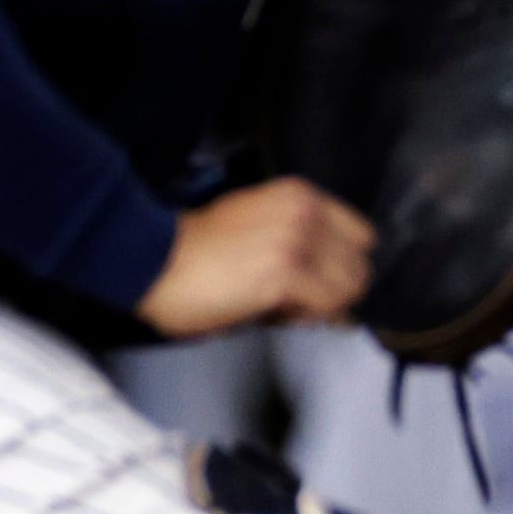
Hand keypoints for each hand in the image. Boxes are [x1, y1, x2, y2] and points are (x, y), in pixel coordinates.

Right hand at [140, 178, 373, 337]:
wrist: (152, 258)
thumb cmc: (196, 250)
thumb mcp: (259, 228)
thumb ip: (301, 248)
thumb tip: (334, 293)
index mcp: (300, 196)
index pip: (361, 237)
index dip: (340, 265)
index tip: (314, 279)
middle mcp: (305, 212)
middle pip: (360, 267)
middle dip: (333, 290)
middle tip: (294, 298)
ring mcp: (298, 242)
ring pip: (350, 289)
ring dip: (320, 306)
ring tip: (280, 303)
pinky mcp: (285, 274)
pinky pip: (326, 307)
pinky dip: (304, 318)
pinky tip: (270, 309)